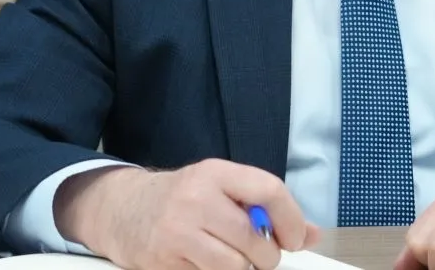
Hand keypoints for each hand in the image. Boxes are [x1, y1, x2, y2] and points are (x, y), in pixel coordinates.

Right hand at [56, 159, 320, 269]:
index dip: (291, 220)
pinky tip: (203, 263)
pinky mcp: (162, 261)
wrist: (120, 208)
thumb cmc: (181, 199)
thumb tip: (313, 234)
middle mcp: (196, 198)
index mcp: (215, 173)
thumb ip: (265, 207)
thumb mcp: (220, 189)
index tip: (295, 238)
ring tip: (232, 260)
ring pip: (233, 267)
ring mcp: (177, 231)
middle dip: (266, 257)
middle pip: (253, 239)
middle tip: (260, 256)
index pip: (269, 190)